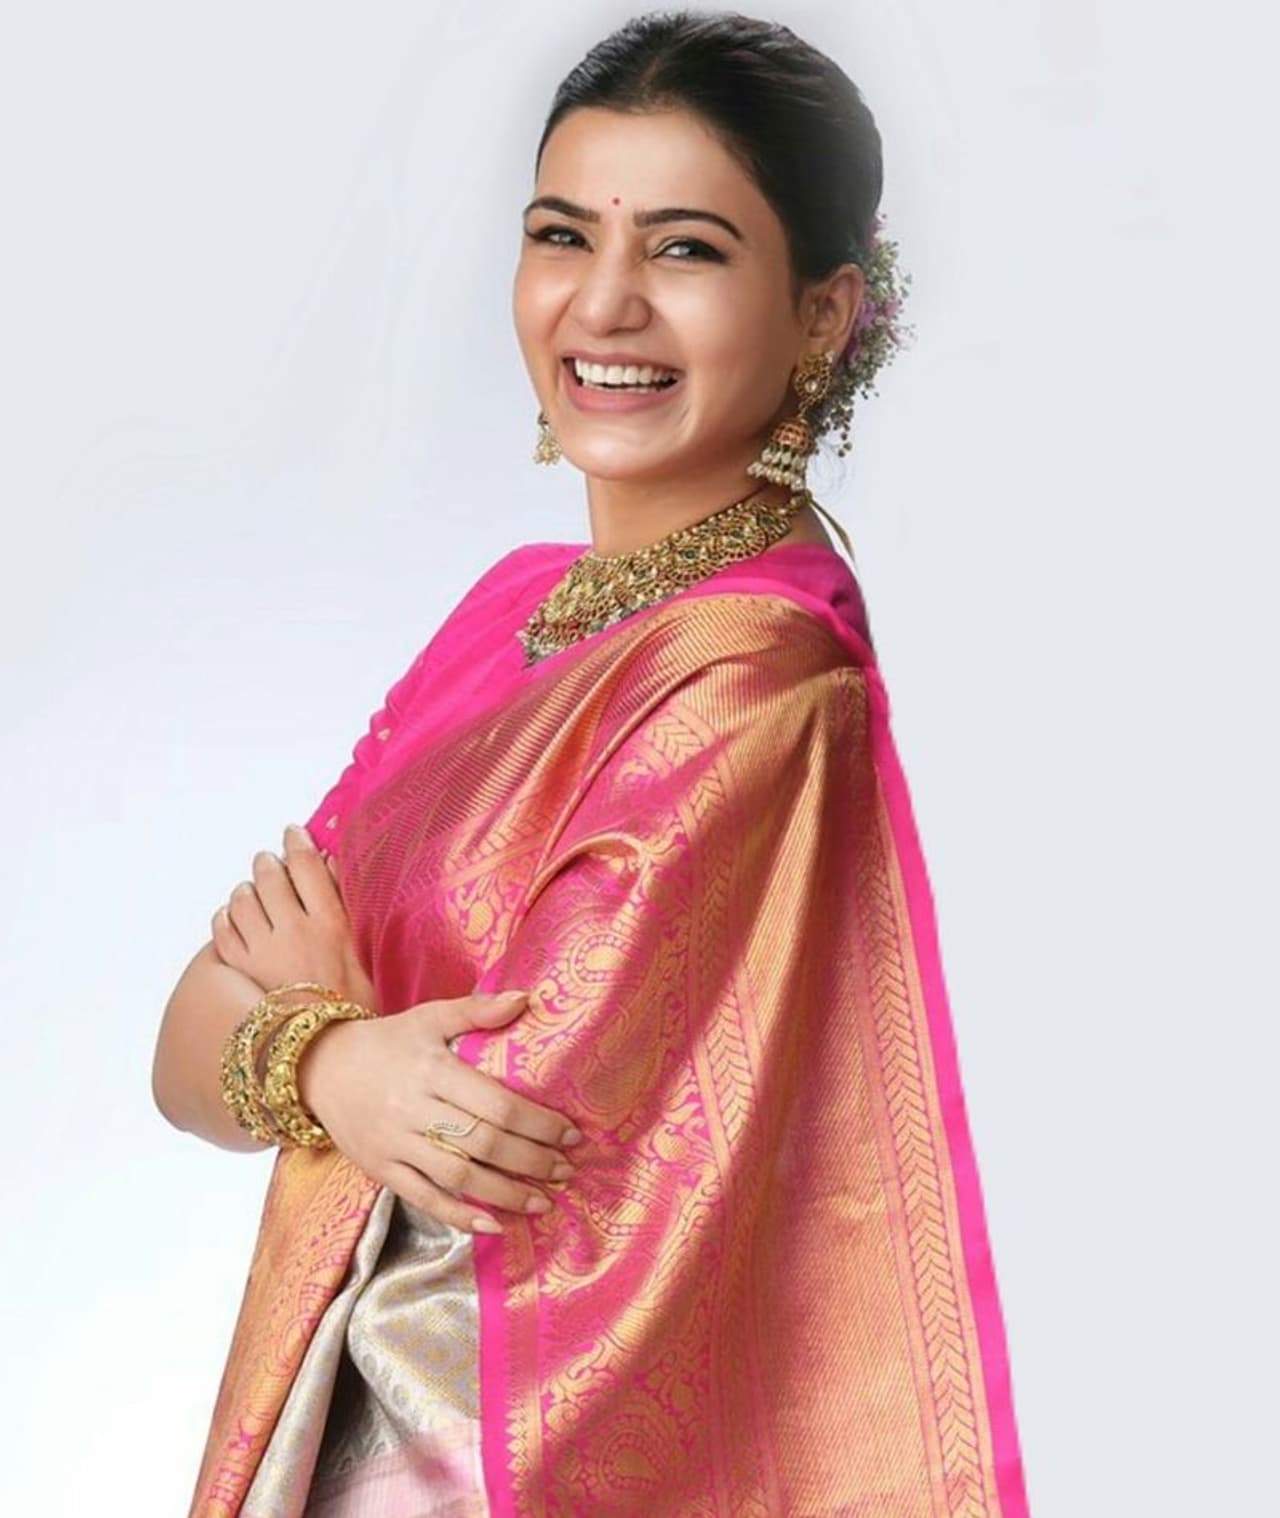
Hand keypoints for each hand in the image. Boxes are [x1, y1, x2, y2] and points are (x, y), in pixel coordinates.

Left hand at [211, 824, 377, 1010]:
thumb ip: (346, 907)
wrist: (323, 1054)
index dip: (297, 842)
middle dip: (269, 863)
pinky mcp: (239, 969)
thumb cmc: (354, 1007)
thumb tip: (332, 865)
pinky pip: (221, 928)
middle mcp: (293, 931)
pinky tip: (237, 918)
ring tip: (254, 891)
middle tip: (271, 862)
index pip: (307, 864)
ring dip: (247, 889)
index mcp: (330, 924)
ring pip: (242, 898)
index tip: (294, 833)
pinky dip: (226, 917)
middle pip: (270, 875)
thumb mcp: (364, 954)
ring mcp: (262, 950)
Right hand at [296, 991, 582, 1233]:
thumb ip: (477, 1010)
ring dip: (506, 1194)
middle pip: (483, 1143)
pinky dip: (460, 1216)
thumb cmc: (387, 1041)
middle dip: (531, 1161)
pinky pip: (424, 1199)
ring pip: (458, 1176)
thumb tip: (527, 998)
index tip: (571, 1133)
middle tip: (566, 1170)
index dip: (538, 1123)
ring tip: (543, 1201)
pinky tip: (494, 1225)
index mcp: (432, 1070)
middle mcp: (414, 1109)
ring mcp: (396, 1144)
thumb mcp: (428, 1016)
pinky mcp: (381, 1170)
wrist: (320, 1067)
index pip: (496, 1103)